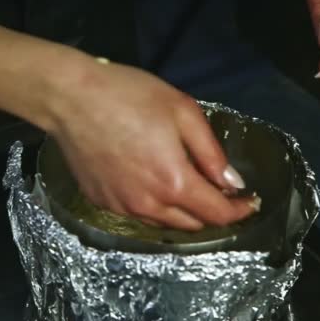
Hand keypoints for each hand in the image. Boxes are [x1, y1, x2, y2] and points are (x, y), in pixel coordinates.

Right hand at [46, 57, 259, 230]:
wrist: (70, 99)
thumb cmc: (129, 96)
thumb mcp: (182, 111)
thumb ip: (210, 152)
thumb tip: (231, 182)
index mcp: (173, 181)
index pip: (217, 213)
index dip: (239, 211)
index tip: (249, 200)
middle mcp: (148, 204)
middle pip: (191, 225)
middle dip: (210, 211)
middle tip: (214, 187)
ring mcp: (121, 206)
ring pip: (162, 222)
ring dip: (180, 211)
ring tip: (178, 182)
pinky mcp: (100, 201)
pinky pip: (135, 213)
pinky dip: (150, 204)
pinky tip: (145, 179)